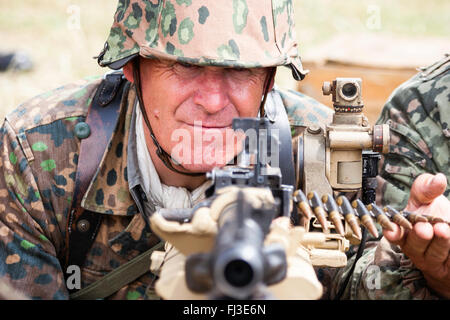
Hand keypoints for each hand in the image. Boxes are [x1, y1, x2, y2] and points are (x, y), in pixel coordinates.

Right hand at [383, 173, 449, 297]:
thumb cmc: (435, 215)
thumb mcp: (427, 199)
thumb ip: (427, 188)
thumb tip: (438, 179)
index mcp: (402, 230)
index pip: (393, 234)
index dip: (392, 232)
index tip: (392, 229)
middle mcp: (413, 247)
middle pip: (414, 245)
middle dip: (419, 237)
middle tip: (424, 227)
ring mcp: (431, 259)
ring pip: (434, 254)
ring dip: (439, 243)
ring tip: (444, 230)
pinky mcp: (447, 267)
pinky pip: (449, 260)